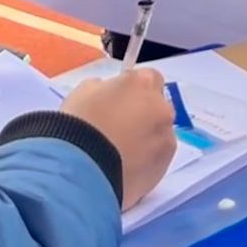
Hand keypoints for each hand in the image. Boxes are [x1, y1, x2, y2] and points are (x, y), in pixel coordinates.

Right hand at [62, 67, 177, 210]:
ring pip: (159, 135)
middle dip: (143, 114)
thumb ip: (104, 88)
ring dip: (146, 139)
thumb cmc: (80, 124)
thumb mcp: (85, 91)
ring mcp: (166, 139)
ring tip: (119, 154)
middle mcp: (162, 108)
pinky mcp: (163, 168)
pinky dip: (145, 162)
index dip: (134, 90)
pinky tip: (124, 169)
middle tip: (119, 129)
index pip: (149, 78)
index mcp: (144, 84)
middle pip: (157, 107)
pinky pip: (156, 160)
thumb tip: (108, 94)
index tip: (120, 102)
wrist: (82, 169)